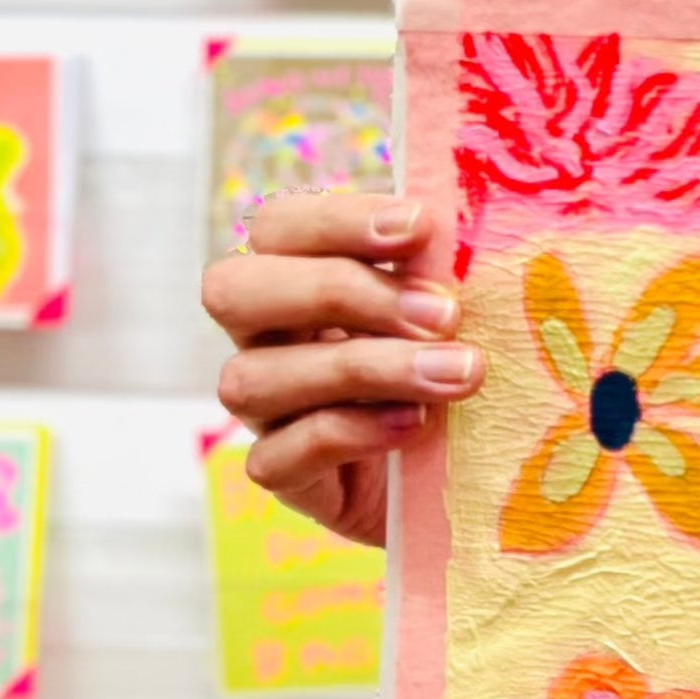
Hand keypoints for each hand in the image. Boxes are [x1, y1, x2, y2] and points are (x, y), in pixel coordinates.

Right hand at [201, 195, 485, 549]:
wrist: (466, 479)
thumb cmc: (456, 371)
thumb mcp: (456, 316)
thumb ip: (443, 273)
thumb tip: (463, 228)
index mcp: (301, 279)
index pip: (277, 228)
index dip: (338, 220)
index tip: (422, 228)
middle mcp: (266, 339)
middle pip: (233, 290)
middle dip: (337, 291)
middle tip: (443, 314)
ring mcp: (266, 412)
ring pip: (254, 377)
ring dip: (364, 368)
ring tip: (457, 374)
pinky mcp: (284, 477)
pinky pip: (280, 455)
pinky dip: (350, 434)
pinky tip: (415, 424)